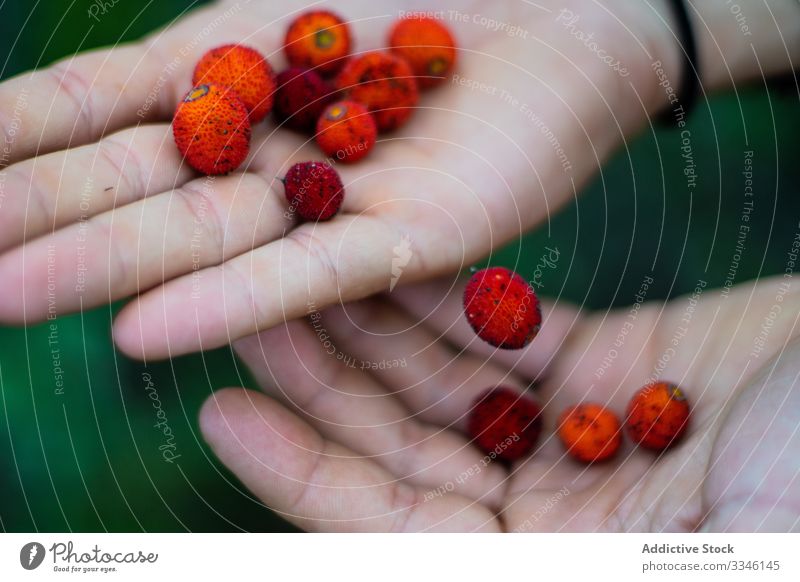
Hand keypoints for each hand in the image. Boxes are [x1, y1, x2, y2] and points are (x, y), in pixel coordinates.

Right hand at [0, 0, 676, 357]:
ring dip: (103, 270)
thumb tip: (129, 66)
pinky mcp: (409, 234)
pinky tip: (145, 330)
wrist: (565, 7)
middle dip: (38, 218)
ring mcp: (332, 198)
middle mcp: (269, 150)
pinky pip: (310, 273)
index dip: (19, 142)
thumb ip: (210, 35)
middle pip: (135, 186)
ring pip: (204, 241)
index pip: (100, 110)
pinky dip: (230, 299)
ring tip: (6, 297)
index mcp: (232, 76)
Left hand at [199, 276, 799, 531]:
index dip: (304, 476)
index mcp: (556, 566)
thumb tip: (432, 558)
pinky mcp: (616, 362)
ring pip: (446, 384)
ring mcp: (582, 434)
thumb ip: (577, 557)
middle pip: (405, 449)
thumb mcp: (719, 540)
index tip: (225, 413)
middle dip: (325, 387)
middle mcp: (555, 512)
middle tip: (249, 320)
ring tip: (302, 273)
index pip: (392, 532)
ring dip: (373, 333)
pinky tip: (394, 262)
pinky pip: (510, 332)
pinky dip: (453, 301)